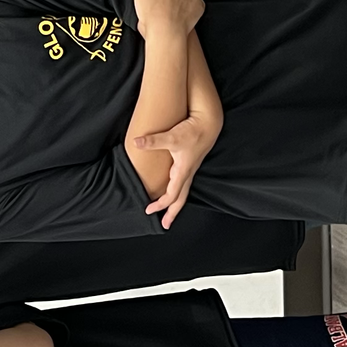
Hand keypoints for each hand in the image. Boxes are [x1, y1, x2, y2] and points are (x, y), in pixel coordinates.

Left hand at [132, 111, 216, 227]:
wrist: (209, 122)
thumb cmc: (193, 131)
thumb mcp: (172, 137)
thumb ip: (153, 141)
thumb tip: (136, 142)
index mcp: (183, 171)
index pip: (171, 195)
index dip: (160, 204)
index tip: (148, 210)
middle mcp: (188, 173)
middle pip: (181, 199)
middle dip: (173, 213)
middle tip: (165, 224)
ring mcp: (190, 168)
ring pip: (183, 191)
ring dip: (176, 203)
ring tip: (169, 211)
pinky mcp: (190, 162)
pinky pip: (184, 182)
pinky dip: (178, 191)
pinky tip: (173, 188)